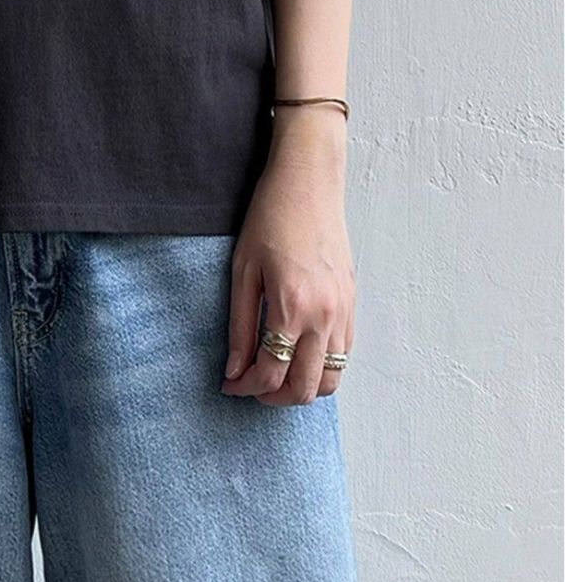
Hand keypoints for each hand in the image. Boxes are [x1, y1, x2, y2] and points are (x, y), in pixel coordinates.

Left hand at [221, 112, 354, 404]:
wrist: (309, 183)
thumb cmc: (269, 218)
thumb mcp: (242, 270)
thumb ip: (239, 325)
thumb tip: (233, 370)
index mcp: (291, 307)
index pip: (270, 374)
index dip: (245, 388)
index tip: (228, 384)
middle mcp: (324, 317)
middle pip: (303, 388)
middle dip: (273, 397)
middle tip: (249, 385)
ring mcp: (343, 312)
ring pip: (330, 380)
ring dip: (301, 388)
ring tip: (274, 375)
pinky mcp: (352, 304)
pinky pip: (344, 356)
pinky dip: (321, 368)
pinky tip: (297, 354)